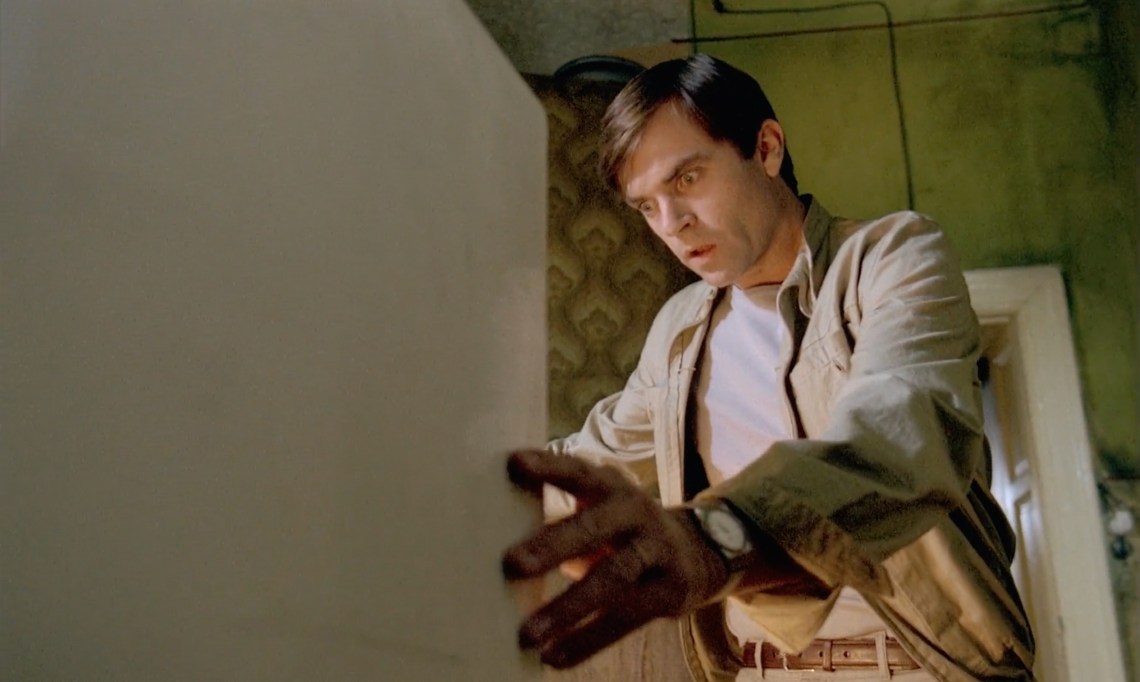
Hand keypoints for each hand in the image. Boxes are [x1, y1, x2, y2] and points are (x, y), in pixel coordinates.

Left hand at [502, 449, 728, 668]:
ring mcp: (656, 552)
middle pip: (595, 528)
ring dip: (568, 608)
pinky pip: (625, 619)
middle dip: (554, 545)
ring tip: (528, 634)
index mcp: (610, 486)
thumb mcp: (598, 506)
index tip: (514, 464)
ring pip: (612, 579)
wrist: (698, 551)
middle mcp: (636, 513)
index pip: (577, 472)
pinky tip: (553, 657)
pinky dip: (588, 640)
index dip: (548, 467)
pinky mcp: (669, 592)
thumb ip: (558, 508)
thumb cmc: (621, 528)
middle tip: (512, 564)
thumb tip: (485, 521)